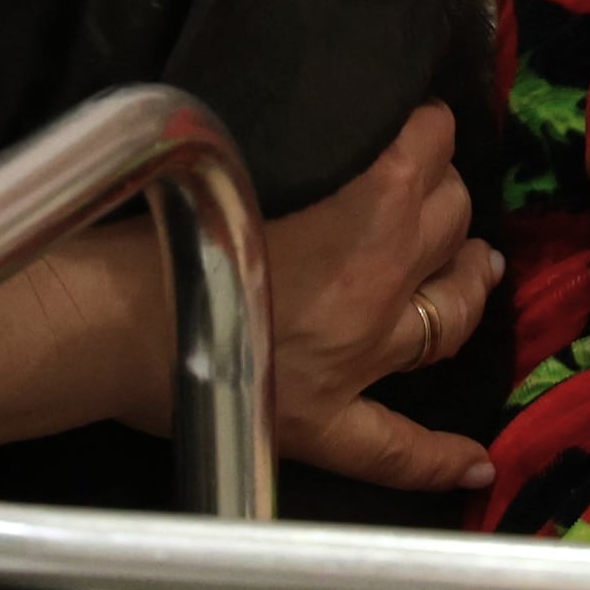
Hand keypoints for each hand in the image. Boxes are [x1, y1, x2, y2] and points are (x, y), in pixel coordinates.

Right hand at [0, 107, 489, 484]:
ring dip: (466, 286)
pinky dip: (438, 459)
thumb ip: (308, 151)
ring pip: (446, 318)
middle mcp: (380, 287)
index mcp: (366, 213)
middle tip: (438, 194)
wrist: (110, 313)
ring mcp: (360, 361)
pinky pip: (396, 450)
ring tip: (478, 268)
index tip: (423, 123)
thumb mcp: (248, 156)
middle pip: (446, 229)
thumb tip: (330, 134)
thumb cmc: (163, 220)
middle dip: (447, 203)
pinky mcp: (324, 424)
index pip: (425, 155)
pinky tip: (478, 466)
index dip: (429, 133)